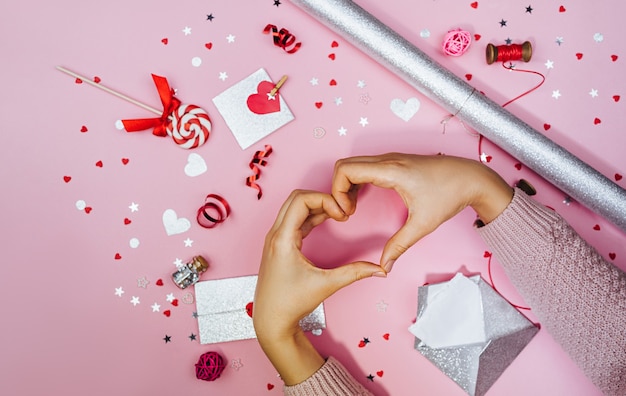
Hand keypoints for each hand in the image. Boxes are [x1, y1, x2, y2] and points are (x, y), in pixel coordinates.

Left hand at [253, 190, 384, 384]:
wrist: (271, 319)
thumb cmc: (290, 303)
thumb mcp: (326, 285)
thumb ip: (354, 273)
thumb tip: (379, 269)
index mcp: (282, 239)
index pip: (301, 200)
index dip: (325, 199)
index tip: (342, 213)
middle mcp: (275, 234)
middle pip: (296, 198)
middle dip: (322, 198)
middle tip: (341, 211)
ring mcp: (275, 238)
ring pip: (294, 207)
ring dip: (317, 206)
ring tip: (338, 215)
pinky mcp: (279, 244)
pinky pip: (294, 219)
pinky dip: (311, 216)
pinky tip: (327, 221)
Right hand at [332, 153, 512, 271]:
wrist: (471, 178)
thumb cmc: (450, 194)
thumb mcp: (423, 224)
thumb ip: (399, 245)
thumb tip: (384, 266)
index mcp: (390, 170)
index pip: (345, 170)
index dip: (337, 191)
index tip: (347, 212)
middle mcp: (387, 160)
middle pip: (344, 165)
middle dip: (337, 188)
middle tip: (346, 211)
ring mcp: (390, 158)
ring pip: (353, 164)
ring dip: (346, 185)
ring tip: (352, 207)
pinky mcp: (394, 162)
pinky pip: (364, 166)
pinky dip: (356, 180)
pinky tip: (363, 198)